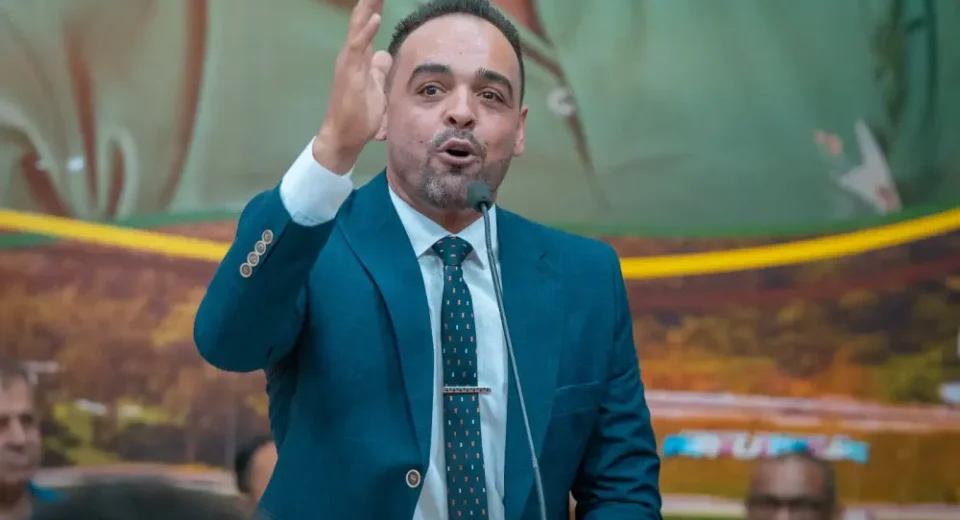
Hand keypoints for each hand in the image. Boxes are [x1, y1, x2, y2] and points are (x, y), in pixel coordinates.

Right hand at [314, 0, 392, 173]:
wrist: (344, 136)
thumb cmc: (359, 115)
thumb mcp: (376, 88)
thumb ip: (379, 70)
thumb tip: (385, 55)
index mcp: (359, 57)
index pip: (367, 25)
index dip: (374, 7)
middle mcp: (351, 55)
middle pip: (361, 20)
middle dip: (369, 1)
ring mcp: (348, 62)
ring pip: (358, 27)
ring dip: (366, 8)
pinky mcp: (349, 72)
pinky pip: (357, 47)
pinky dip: (366, 31)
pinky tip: (374, 17)